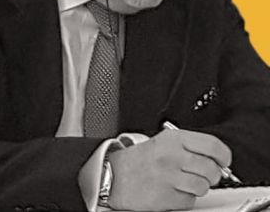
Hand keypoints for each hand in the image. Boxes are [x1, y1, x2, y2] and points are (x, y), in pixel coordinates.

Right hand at [107, 129, 231, 210]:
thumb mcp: (164, 141)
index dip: (224, 156)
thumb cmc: (140, 158)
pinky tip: (173, 189)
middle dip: (212, 175)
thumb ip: (189, 146)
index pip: (213, 145)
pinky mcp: (166, 196)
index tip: (223, 161)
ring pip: (203, 187)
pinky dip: (185, 198)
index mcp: (174, 139)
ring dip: (198, 187)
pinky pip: (190, 200)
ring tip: (184, 181)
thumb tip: (216, 157)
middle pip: (212, 169)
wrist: (115, 175)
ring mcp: (169, 177)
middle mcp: (173, 156)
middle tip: (203, 173)